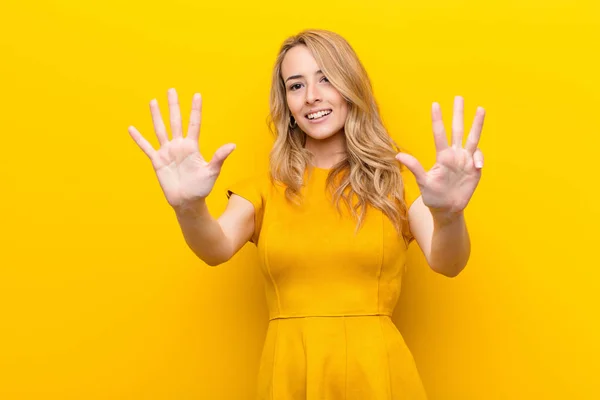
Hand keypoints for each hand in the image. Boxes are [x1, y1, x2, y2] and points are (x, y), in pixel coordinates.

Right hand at [128, 88, 235, 208]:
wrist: (187, 201)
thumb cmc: (201, 188)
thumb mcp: (212, 172)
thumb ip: (219, 157)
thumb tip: (233, 145)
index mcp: (192, 147)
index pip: (194, 124)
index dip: (195, 110)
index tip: (197, 95)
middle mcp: (179, 146)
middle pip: (175, 121)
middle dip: (173, 106)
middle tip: (171, 90)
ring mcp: (167, 152)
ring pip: (160, 130)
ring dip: (156, 116)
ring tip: (153, 101)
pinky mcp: (157, 161)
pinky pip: (146, 147)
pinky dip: (139, 139)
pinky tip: (131, 128)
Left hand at [395, 96, 484, 214]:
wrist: (447, 209)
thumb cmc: (433, 196)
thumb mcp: (422, 182)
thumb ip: (414, 167)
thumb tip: (397, 155)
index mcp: (442, 156)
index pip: (439, 134)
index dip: (438, 120)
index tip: (435, 104)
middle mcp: (454, 154)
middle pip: (458, 130)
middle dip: (459, 114)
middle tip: (459, 97)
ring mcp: (466, 160)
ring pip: (472, 138)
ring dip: (477, 124)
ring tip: (480, 108)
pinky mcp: (475, 169)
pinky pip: (478, 157)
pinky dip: (478, 158)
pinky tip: (476, 165)